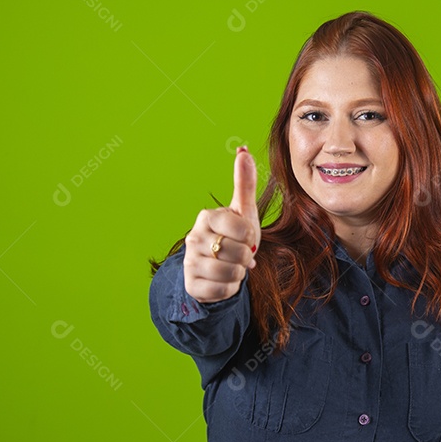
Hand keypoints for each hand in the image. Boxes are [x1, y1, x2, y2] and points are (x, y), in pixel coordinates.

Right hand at [183, 146, 260, 302]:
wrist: (215, 269)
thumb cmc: (232, 236)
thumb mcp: (243, 211)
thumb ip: (244, 182)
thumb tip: (243, 150)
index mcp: (207, 217)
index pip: (242, 228)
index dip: (251, 237)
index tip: (245, 237)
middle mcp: (193, 237)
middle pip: (238, 252)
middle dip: (246, 258)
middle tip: (240, 255)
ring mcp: (190, 262)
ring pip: (230, 273)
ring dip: (239, 273)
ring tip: (233, 267)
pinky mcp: (191, 284)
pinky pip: (222, 290)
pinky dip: (230, 288)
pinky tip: (224, 280)